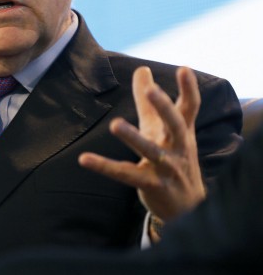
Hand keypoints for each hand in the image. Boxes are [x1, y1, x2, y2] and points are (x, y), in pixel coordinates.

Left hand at [79, 66, 205, 223]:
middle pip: (175, 125)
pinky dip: (104, 166)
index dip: (189, 88)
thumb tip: (142, 68)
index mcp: (182, 132)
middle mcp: (178, 148)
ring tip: (115, 124)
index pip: (189, 108)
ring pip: (151, 151)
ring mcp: (167, 168)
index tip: (184, 68)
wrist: (187, 206)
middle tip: (151, 90)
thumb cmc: (172, 158)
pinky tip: (84, 159)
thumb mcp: (161, 129)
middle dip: (164, 108)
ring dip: (133, 137)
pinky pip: (125, 174)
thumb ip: (149, 101)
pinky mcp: (151, 185)